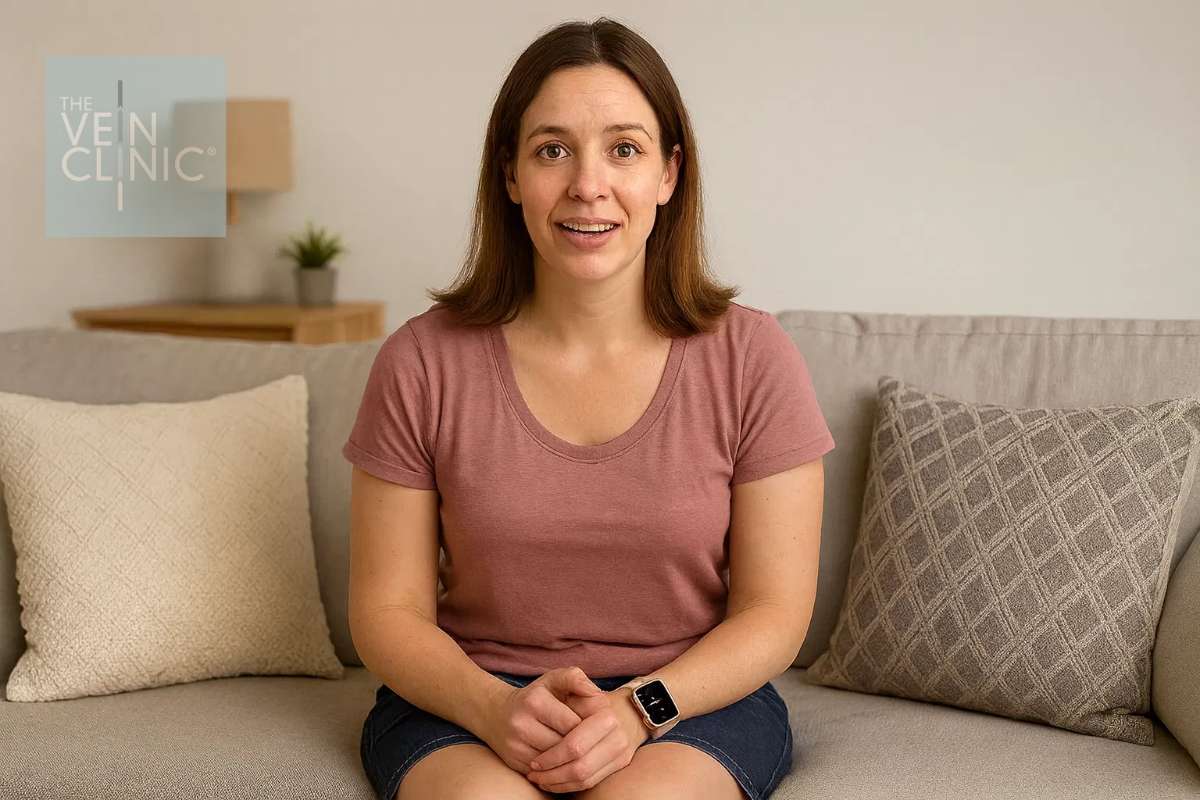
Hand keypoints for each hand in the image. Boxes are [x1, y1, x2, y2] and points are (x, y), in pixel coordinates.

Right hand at [477, 666, 602, 776]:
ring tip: (580, 752)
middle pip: (565, 746)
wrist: (496, 714)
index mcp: (535, 701)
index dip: (588, 727)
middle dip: (582, 746)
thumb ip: (574, 678)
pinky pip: (545, 773)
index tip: (594, 726)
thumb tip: (595, 692)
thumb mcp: (553, 680)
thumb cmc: (535, 696)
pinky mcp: (514, 762)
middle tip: (591, 743)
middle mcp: (522, 724)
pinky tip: (564, 761)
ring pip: (556, 762)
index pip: (573, 724)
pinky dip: (557, 769)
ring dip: (570, 760)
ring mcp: (516, 746)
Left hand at [525, 685, 650, 792]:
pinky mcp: (620, 763)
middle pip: (580, 766)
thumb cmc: (588, 697)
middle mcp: (617, 736)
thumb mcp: (575, 682)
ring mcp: (621, 751)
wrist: (626, 708)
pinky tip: (554, 782)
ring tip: (540, 780)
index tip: (533, 761)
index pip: (574, 745)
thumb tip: (565, 699)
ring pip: (586, 778)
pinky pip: (592, 782)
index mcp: (605, 716)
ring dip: (559, 783)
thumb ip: (571, 680)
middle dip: (553, 774)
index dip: (551, 756)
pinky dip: (570, 786)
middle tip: (534, 774)